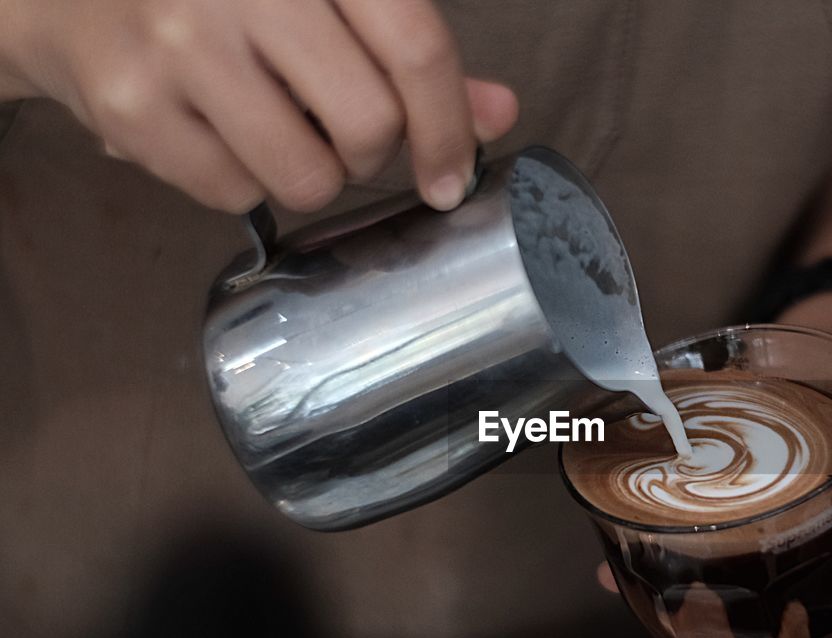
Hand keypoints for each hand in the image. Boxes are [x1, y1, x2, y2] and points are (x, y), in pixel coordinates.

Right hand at [0, 0, 517, 211]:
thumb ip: (411, 48)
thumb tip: (499, 113)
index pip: (414, 46)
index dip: (448, 125)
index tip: (452, 175)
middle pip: (369, 125)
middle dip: (374, 149)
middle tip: (344, 129)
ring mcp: (178, 47)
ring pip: (309, 178)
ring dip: (314, 173)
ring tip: (278, 127)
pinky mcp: (132, 109)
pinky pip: (239, 196)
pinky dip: (246, 181)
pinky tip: (219, 131)